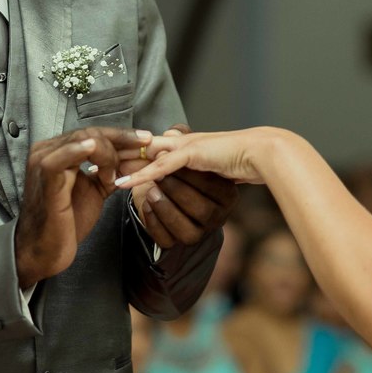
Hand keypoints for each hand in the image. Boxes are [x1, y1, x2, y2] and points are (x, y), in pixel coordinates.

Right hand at [15, 127, 151, 288]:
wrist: (45, 251)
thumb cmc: (67, 222)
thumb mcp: (95, 190)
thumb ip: (111, 172)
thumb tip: (135, 160)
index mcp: (58, 151)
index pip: (93, 133)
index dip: (121, 135)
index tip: (145, 138)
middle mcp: (47, 150)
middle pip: (90, 132)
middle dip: (121, 138)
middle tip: (145, 144)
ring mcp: (43, 161)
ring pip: (82, 140)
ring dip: (108, 153)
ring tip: (117, 174)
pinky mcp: (44, 177)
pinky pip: (61, 158)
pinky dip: (79, 151)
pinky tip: (94, 148)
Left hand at [117, 126, 277, 192]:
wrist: (259, 152)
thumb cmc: (239, 160)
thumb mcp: (211, 166)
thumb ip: (195, 168)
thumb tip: (179, 175)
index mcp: (183, 144)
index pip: (149, 148)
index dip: (127, 154)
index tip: (104, 160)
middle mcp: (181, 143)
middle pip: (142, 151)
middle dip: (117, 159)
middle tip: (92, 163)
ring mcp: (185, 147)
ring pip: (147, 161)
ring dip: (126, 171)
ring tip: (102, 176)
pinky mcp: (191, 154)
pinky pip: (161, 168)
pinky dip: (141, 176)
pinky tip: (122, 185)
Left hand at [128, 124, 238, 248]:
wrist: (172, 201)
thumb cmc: (191, 169)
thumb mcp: (192, 151)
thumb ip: (183, 140)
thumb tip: (169, 132)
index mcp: (227, 195)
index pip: (211, 186)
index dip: (188, 175)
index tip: (169, 161)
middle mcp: (218, 216)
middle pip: (201, 209)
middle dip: (176, 190)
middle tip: (157, 176)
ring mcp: (202, 231)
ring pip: (186, 228)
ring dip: (165, 207)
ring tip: (149, 190)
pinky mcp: (182, 241)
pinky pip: (168, 239)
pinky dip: (154, 222)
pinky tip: (144, 206)